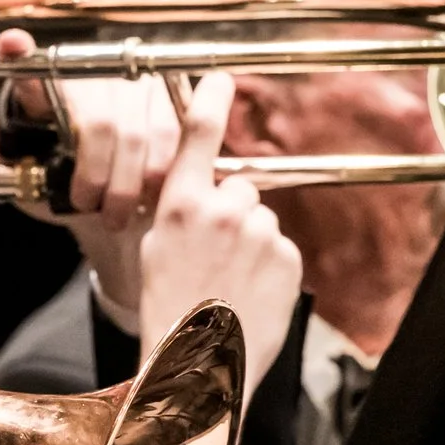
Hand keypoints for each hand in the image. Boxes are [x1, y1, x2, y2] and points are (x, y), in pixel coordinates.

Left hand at [0, 29, 182, 231]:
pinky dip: (153, 176)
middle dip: (93, 172)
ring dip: (123, 183)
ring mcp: (136, 88)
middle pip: (100, 122)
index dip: (24, 56)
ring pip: (136, 137)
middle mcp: (93, 79)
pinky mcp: (172, 101)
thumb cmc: (55, 181)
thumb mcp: (12, 165)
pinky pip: (170, 140)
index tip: (11, 43)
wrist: (109, 202)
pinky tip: (143, 192)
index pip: (34, 71)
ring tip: (111, 207)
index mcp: (46, 90)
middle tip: (85, 200)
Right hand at [135, 74, 302, 392]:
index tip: (221, 78)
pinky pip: (279, 247)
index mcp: (180, 206)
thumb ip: (181, 209)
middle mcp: (224, 211)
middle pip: (237, 188)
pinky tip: (248, 291)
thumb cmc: (169, 310)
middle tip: (212, 254)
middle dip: (230, 212)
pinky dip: (269, 266)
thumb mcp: (157, 249)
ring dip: (250, 242)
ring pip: (259, 220)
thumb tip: (208, 187)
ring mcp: (260, 234)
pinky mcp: (288, 257)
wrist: (199, 366)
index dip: (211, 99)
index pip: (199, 135)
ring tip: (230, 281)